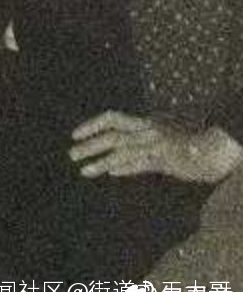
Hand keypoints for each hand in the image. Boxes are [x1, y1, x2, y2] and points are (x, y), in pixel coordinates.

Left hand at [69, 110, 242, 183]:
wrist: (219, 147)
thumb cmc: (191, 143)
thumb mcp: (161, 136)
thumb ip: (140, 143)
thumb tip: (116, 165)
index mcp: (146, 122)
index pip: (112, 118)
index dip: (91, 125)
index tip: (74, 134)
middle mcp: (149, 129)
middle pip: (113, 134)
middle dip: (90, 144)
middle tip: (71, 154)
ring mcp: (158, 143)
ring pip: (123, 149)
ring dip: (101, 160)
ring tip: (84, 170)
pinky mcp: (169, 159)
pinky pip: (143, 163)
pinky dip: (126, 167)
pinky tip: (111, 173)